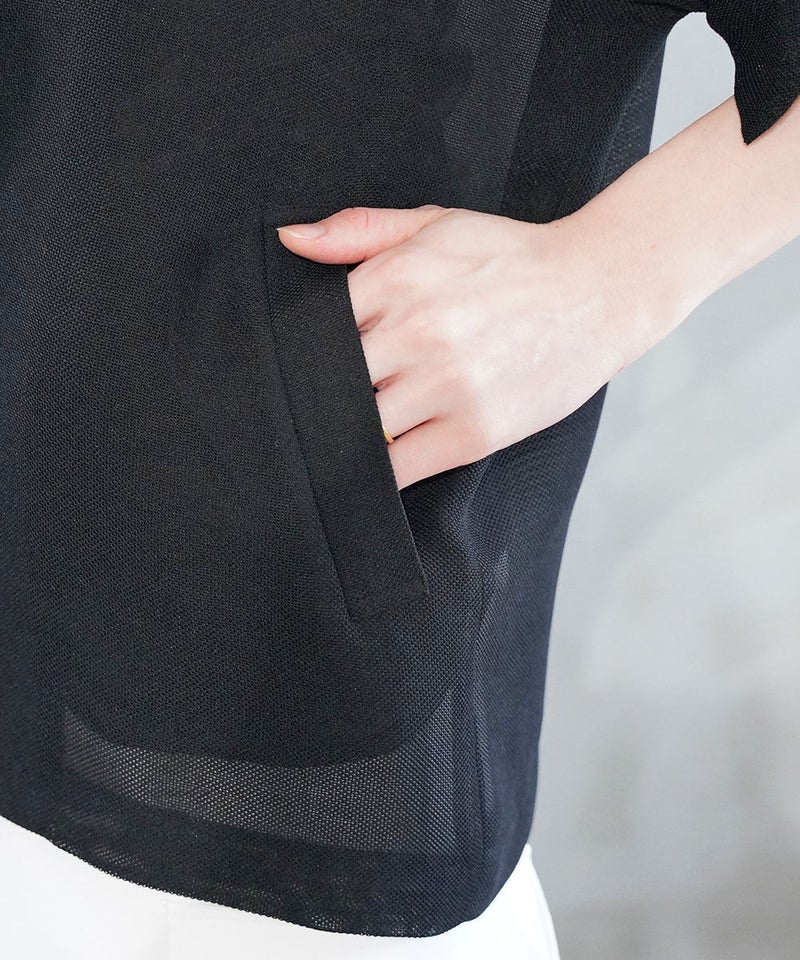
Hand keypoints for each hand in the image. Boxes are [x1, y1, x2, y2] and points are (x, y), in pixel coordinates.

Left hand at [276, 204, 633, 489]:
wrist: (598, 293)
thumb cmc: (512, 259)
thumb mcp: (436, 225)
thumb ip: (360, 231)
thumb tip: (292, 239)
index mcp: (399, 279)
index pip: (312, 330)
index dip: (301, 353)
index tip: (304, 366)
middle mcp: (418, 333)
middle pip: (331, 385)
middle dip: (321, 397)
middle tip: (320, 404)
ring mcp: (446, 386)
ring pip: (361, 429)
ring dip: (350, 434)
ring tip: (353, 429)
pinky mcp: (473, 432)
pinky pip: (400, 468)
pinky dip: (380, 470)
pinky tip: (379, 459)